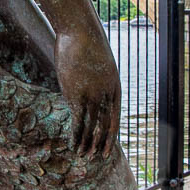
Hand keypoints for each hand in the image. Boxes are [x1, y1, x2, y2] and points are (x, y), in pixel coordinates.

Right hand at [55, 25, 119, 157]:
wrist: (80, 32)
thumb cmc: (87, 43)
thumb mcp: (98, 64)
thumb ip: (97, 80)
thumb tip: (90, 88)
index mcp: (114, 87)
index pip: (115, 117)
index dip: (112, 135)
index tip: (109, 148)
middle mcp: (106, 94)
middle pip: (106, 125)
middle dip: (102, 144)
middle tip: (98, 158)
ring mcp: (92, 95)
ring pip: (92, 127)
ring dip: (88, 144)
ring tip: (84, 156)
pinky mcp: (76, 95)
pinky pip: (78, 121)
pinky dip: (77, 136)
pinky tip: (74, 145)